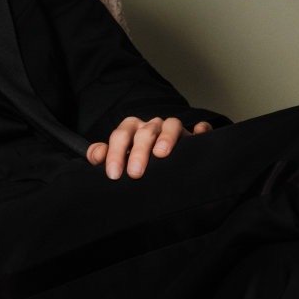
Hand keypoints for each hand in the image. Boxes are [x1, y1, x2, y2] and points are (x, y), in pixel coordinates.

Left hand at [86, 115, 214, 178]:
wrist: (162, 167)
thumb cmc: (136, 161)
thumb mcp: (118, 159)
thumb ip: (104, 157)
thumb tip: (96, 156)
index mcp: (131, 130)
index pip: (120, 136)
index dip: (114, 153)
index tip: (113, 174)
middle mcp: (151, 127)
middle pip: (144, 131)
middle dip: (138, 151)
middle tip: (135, 173)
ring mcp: (173, 130)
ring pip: (171, 124)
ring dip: (166, 137)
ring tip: (160, 154)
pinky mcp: (194, 137)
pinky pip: (201, 129)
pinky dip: (202, 130)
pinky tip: (200, 134)